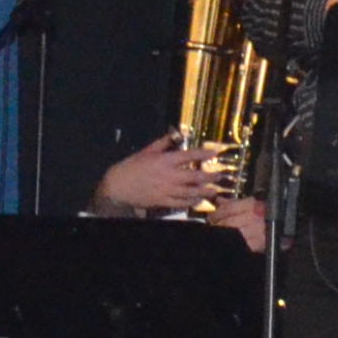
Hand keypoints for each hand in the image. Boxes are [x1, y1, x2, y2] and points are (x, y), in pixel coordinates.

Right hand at [94, 131, 260, 245]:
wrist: (117, 186)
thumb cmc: (132, 166)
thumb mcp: (147, 151)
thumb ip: (163, 143)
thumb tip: (176, 134)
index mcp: (164, 161)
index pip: (188, 156)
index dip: (203, 153)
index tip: (215, 152)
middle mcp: (168, 176)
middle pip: (193, 176)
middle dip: (209, 176)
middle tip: (220, 176)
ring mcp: (165, 190)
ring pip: (189, 192)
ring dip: (203, 191)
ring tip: (213, 190)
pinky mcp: (162, 201)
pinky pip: (180, 203)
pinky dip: (190, 202)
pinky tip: (198, 200)